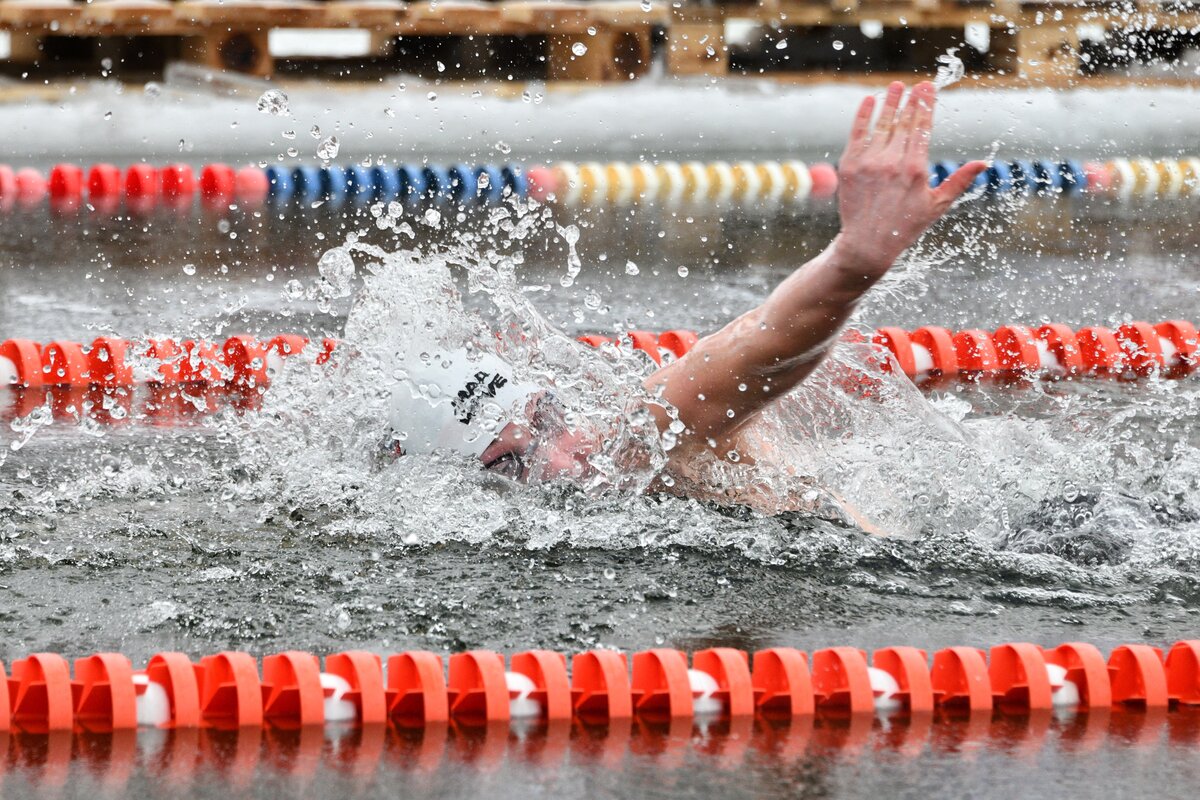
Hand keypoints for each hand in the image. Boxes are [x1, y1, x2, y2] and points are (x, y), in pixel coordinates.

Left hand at [832, 81, 985, 284]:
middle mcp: (892, 163)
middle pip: (904, 123)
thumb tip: (983, 164)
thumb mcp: (936, 206)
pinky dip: (863, 116)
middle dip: (912, 101)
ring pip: (882, 125)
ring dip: (889, 103)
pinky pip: (857, 134)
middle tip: (917, 84)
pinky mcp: (849, 166)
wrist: (866, 244)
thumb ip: (958, 181)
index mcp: (915, 169)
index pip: (922, 128)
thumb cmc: (904, 226)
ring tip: (895, 87)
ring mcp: (868, 163)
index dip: (926, 105)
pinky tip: (869, 101)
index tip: (928, 88)